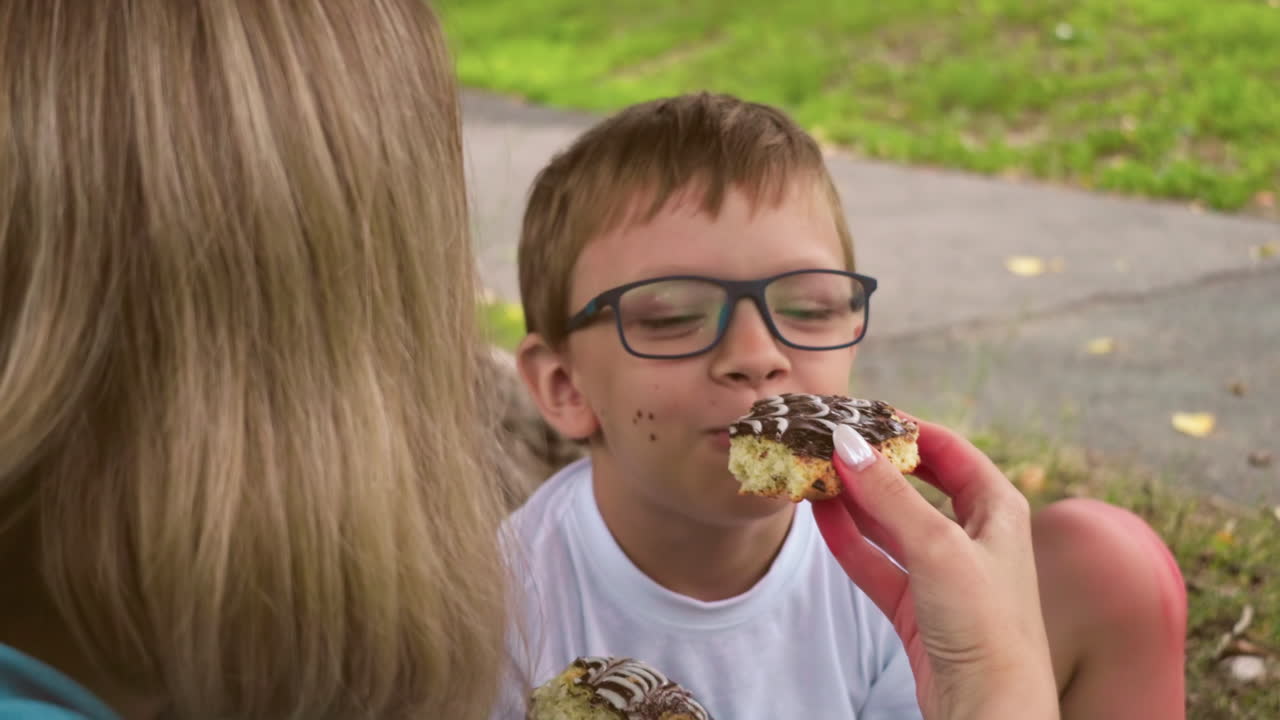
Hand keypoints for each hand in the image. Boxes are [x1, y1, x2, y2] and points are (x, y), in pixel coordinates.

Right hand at [812, 419, 1059, 719]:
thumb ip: (890, 495)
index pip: (947, 448)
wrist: (989, 711)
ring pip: (890, 522)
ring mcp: (943, 571)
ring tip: (812, 473)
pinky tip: (820, 516)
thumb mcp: (938, 547)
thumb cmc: (986, 625)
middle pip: (914, 483)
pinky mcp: (917, 605)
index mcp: (998, 508)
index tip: (858, 412)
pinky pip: (877, 561)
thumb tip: (847, 442)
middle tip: (827, 441)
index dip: (904, 427)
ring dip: (853, 499)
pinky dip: (849, 539)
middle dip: (871, 464)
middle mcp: (973, 534)